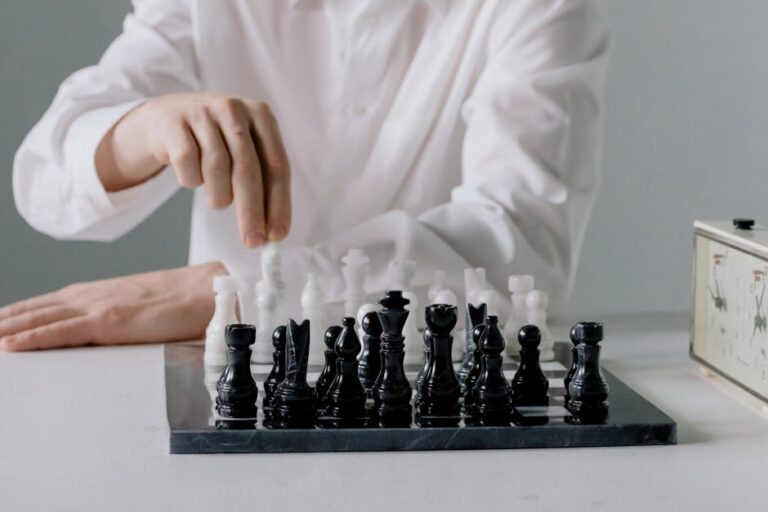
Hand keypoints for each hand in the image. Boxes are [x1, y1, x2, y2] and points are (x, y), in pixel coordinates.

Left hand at [0, 262, 224, 351]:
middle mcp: (90, 296)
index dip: (13, 316)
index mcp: (96, 294)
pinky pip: (60, 331)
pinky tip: (9, 345)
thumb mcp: (139, 311)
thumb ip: (117, 319)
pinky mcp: (108, 320)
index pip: (43, 306)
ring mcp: (97, 306)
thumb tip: (107, 336)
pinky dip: (31, 337)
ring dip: (5, 329)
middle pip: (32, 310)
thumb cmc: (182, 302)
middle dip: (1, 322)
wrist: (208, 291)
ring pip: (37, 319)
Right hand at [96, 92, 290, 247]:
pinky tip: (195, 176)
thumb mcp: (247, 150)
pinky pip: (187, 166)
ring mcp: (202, 113)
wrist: (172, 114)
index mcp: (262, 115)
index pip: (277, 166)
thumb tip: (273, 231)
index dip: (279, 203)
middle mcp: (234, 109)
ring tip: (218, 198)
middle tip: (252, 241)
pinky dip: (192, 180)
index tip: (276, 234)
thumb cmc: (219, 141)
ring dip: (219, 196)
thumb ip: (264, 184)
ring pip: (216, 170)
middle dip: (251, 212)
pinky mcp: (174, 124)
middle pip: (247, 170)